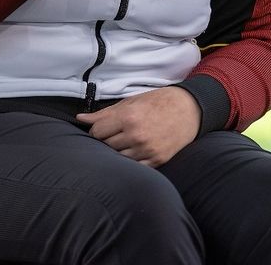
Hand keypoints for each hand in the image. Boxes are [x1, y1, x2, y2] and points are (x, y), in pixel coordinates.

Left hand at [75, 86, 200, 166]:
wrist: (189, 109)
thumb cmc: (157, 102)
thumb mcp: (130, 102)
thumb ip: (104, 113)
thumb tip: (80, 119)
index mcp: (128, 118)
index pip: (97, 132)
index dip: (97, 130)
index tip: (102, 128)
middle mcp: (136, 135)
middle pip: (106, 146)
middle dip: (107, 140)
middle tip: (115, 134)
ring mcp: (147, 150)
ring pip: (118, 158)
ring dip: (118, 152)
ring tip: (125, 142)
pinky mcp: (157, 160)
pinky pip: (135, 167)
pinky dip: (132, 161)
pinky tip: (135, 151)